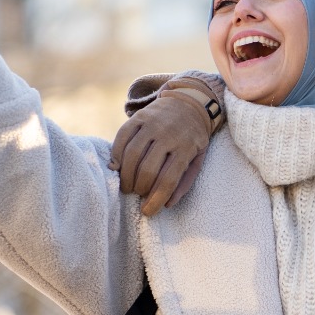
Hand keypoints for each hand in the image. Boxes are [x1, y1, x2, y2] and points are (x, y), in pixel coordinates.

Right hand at [109, 77, 223, 215]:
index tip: (148, 212)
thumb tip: (168, 204)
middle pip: (148, 169)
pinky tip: (117, 167)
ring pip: (132, 154)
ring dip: (126, 176)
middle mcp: (169, 135)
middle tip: (137, 195)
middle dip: (139, 189)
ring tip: (127, 186)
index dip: (156, 200)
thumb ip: (185, 182)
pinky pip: (123, 136)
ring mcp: (153, 123)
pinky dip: (116, 154)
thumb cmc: (193, 137)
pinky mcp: (139, 116)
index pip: (168, 180)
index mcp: (186, 148)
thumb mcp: (199, 158)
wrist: (190, 102)